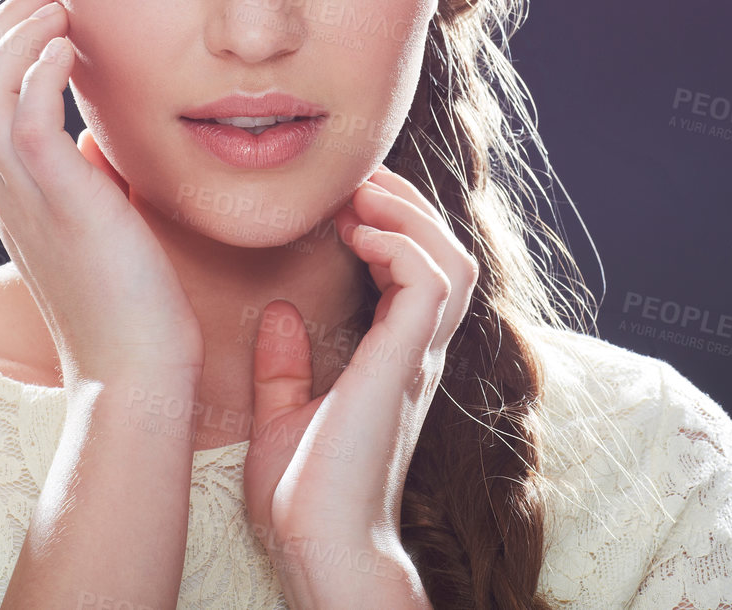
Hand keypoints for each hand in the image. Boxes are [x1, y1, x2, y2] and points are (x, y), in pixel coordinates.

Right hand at [0, 0, 202, 383]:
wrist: (137, 378)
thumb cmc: (136, 311)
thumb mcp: (103, 227)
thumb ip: (88, 181)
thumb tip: (93, 141)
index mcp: (17, 195)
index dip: (6, 44)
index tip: (48, 6)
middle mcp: (6, 191)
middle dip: (0, 24)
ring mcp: (24, 198)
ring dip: (14, 35)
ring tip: (56, 5)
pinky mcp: (57, 205)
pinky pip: (22, 118)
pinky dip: (37, 70)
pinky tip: (70, 48)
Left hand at [241, 165, 477, 607]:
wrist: (319, 549)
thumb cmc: (303, 499)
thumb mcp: (281, 417)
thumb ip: (284, 368)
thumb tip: (279, 314)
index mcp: (393, 361)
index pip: (417, 271)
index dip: (389, 224)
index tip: (339, 202)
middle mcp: (416, 355)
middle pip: (448, 254)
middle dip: (408, 205)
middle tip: (355, 181)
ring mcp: (417, 359)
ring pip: (453, 259)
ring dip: (409, 216)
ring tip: (360, 199)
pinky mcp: (405, 364)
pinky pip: (428, 283)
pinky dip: (400, 247)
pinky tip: (357, 238)